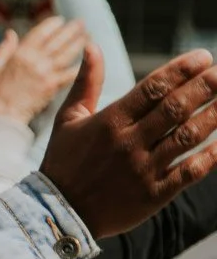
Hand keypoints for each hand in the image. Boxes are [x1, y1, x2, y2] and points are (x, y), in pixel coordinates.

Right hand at [0, 17, 88, 123]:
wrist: (3, 116)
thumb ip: (4, 48)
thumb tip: (11, 33)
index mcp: (20, 54)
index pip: (41, 33)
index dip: (52, 25)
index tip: (61, 20)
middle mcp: (36, 60)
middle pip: (58, 41)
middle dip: (71, 30)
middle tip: (81, 23)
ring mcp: (46, 73)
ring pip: (67, 53)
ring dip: (79, 42)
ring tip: (88, 35)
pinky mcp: (53, 86)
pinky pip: (70, 72)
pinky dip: (80, 65)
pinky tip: (88, 59)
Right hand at [40, 46, 216, 237]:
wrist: (58, 212)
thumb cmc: (63, 162)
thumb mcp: (68, 119)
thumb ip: (86, 82)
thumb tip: (92, 46)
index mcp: (109, 121)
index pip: (152, 88)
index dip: (181, 70)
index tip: (204, 57)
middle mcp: (128, 142)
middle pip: (175, 108)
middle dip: (206, 87)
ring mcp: (142, 169)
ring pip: (187, 136)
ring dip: (214, 115)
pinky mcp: (154, 194)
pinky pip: (190, 172)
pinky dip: (211, 156)